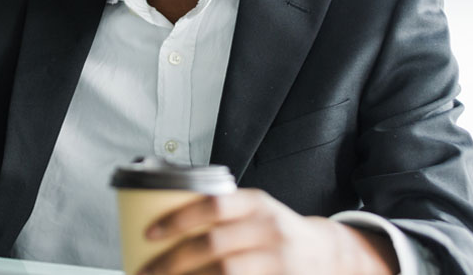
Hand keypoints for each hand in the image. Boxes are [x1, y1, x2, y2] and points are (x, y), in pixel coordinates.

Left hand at [139, 189, 398, 274]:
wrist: (326, 254)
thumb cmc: (275, 232)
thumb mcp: (255, 212)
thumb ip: (220, 214)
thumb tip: (160, 225)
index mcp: (257, 203)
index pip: (213, 205)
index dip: (178, 219)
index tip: (149, 233)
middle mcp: (269, 229)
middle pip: (213, 245)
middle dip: (172, 261)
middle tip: (145, 271)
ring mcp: (278, 260)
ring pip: (225, 273)